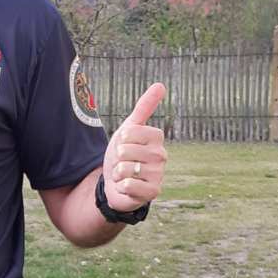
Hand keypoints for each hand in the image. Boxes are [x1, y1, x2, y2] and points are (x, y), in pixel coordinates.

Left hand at [102, 83, 166, 210]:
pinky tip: (127, 187)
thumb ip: (143, 108)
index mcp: (156, 138)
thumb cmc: (123, 155)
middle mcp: (161, 155)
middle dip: (117, 158)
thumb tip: (160, 85)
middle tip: (124, 163)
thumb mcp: (129, 129)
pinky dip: (122, 187)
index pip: (130, 132)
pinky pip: (130, 185)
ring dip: (118, 173)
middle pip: (126, 151)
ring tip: (125, 175)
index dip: (120, 140)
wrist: (116, 184)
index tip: (124, 145)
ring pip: (125, 168)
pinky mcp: (153, 192)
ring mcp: (158, 175)